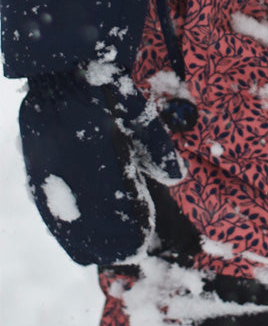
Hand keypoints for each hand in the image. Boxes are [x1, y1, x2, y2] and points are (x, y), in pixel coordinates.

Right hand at [19, 65, 183, 265]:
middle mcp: (69, 163)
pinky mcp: (33, 165)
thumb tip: (176, 176)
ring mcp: (46, 167)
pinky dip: (60, 222)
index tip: (140, 245)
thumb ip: (155, 145)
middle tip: (124, 259)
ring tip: (98, 257)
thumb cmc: (104, 85)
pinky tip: (70, 235)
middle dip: (105, 240)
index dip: (126, 225)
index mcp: (98, 149)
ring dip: (81, 237)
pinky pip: (45, 203)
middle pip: (88, 215)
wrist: (59, 67)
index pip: (114, 199)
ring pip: (62, 213)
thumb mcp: (135, 109)